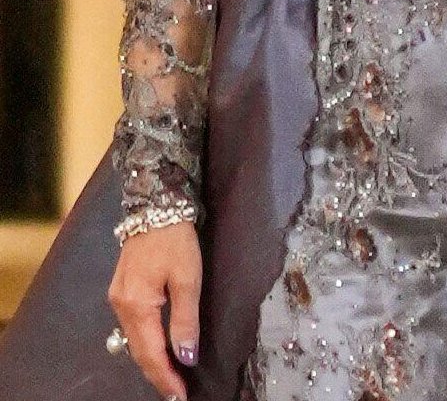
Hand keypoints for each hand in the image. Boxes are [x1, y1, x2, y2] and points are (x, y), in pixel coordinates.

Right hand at [107, 220, 201, 399]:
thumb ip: (185, 320)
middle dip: (157, 373)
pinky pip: (132, 326)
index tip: (179, 395)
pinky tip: (157, 348)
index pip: (151, 353)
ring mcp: (118, 297)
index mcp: (136, 305)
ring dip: (151, 359)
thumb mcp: (187, 278)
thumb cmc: (175, 239)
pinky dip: (145, 342)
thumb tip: (186, 356)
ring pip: (133, 340)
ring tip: (170, 376)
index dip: (165, 377)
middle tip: (176, 392)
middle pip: (138, 351)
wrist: (156, 205)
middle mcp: (121, 305)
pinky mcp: (121, 289)